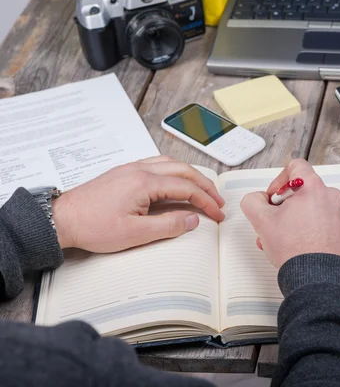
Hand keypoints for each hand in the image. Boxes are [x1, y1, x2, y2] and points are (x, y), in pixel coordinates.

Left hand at [52, 155, 224, 252]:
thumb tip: (192, 219)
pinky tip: (176, 181)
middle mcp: (140, 169)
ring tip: (203, 189)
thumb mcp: (135, 234)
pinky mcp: (124, 172)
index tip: (217, 214)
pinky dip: (174, 171)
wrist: (62, 219)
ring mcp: (131, 168)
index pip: (187, 188)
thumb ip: (168, 225)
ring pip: (171, 163)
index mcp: (145, 183)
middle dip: (205, 186)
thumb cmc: (93, 227)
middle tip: (218, 202)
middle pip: (183, 171)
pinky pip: (157, 164)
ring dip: (191, 175)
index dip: (206, 201)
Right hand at [240, 159, 339, 267]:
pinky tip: (294, 244)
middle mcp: (330, 196)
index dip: (278, 180)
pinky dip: (307, 228)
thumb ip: (252, 201)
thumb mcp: (261, 220)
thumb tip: (258, 199)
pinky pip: (321, 221)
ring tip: (280, 238)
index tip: (273, 197)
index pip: (295, 166)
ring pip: (310, 207)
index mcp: (313, 187)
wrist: (317, 276)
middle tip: (274, 221)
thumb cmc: (295, 248)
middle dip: (283, 205)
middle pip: (302, 190)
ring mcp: (338, 213)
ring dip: (293, 219)